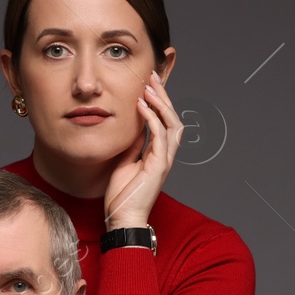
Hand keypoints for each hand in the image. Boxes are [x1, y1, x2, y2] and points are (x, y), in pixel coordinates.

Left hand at [104, 69, 181, 230]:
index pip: (164, 121)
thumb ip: (133, 146)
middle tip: (151, 76)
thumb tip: (134, 129)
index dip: (158, 101)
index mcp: (157, 154)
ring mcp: (164, 161)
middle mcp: (165, 155)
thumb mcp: (124, 163)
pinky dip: (152, 118)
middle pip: (172, 118)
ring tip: (148, 86)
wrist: (121, 218)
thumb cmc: (121, 196)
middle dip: (163, 95)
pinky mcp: (158, 166)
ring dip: (161, 103)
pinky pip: (159, 136)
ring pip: (172, 124)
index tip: (147, 83)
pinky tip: (141, 105)